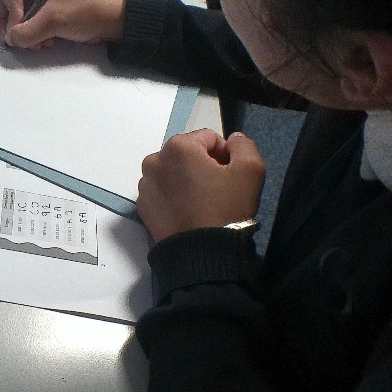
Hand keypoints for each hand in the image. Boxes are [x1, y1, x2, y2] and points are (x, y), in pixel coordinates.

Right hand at [0, 0, 124, 49]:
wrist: (112, 23)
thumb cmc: (90, 11)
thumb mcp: (56, 19)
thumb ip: (28, 30)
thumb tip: (10, 39)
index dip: (9, 9)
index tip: (17, 28)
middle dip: (11, 22)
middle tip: (15, 39)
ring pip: (15, 12)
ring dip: (22, 30)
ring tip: (37, 42)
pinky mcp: (44, 5)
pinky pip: (26, 19)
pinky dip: (30, 32)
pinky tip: (44, 41)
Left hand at [137, 130, 264, 242]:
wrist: (201, 253)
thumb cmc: (225, 208)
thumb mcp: (250, 172)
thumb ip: (244, 146)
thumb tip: (233, 140)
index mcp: (178, 147)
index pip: (208, 138)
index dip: (224, 154)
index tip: (230, 174)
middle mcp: (154, 161)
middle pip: (187, 154)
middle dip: (203, 165)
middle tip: (218, 189)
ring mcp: (144, 185)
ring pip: (173, 172)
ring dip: (187, 179)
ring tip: (202, 201)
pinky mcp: (142, 206)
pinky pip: (162, 191)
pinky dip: (173, 195)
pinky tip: (187, 211)